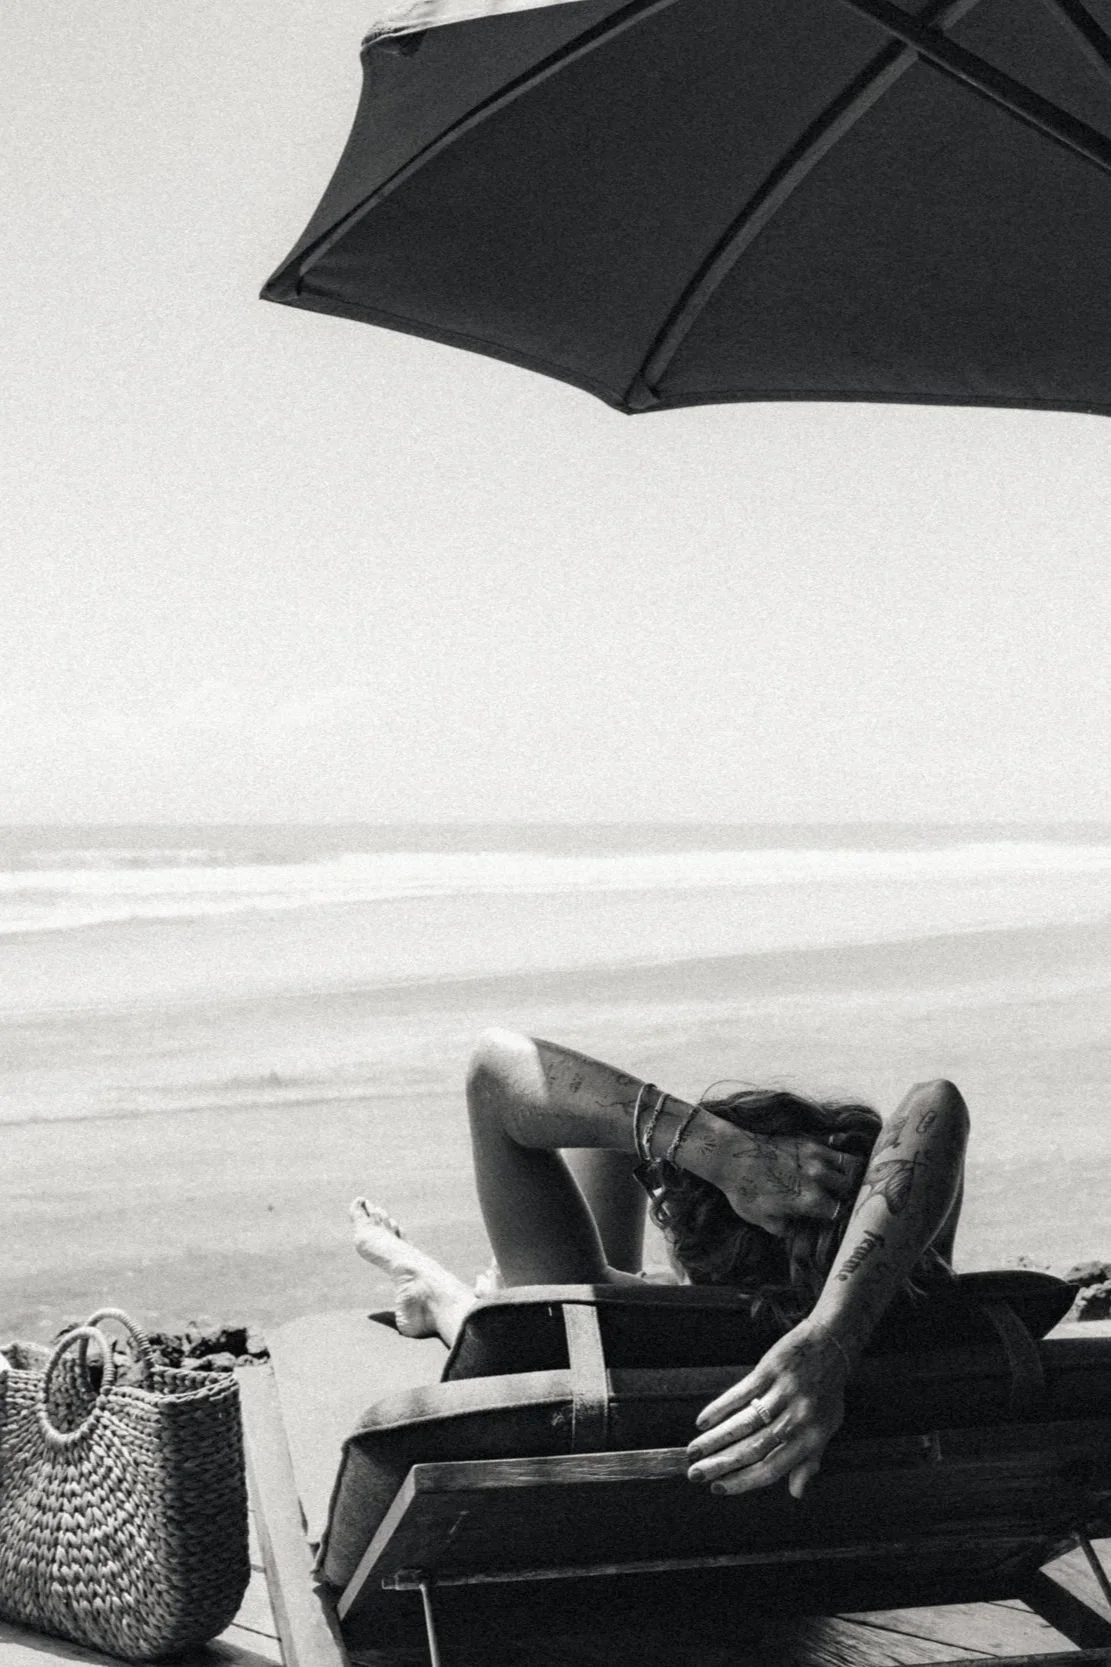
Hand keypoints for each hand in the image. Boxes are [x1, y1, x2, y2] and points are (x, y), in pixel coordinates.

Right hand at [685, 1318, 851, 1498]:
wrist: (831, 1342)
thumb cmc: (827, 1390)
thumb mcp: (827, 1427)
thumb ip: (810, 1459)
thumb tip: (797, 1493)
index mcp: (810, 1437)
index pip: (772, 1468)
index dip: (743, 1481)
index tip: (718, 1488)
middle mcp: (796, 1418)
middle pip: (753, 1448)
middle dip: (721, 1464)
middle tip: (695, 1475)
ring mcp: (782, 1392)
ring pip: (743, 1423)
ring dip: (715, 1439)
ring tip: (694, 1451)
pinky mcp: (770, 1369)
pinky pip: (741, 1392)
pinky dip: (720, 1407)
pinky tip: (702, 1421)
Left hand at [709, 1123, 863, 1235]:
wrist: (730, 1154)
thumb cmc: (744, 1190)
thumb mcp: (763, 1219)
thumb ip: (786, 1228)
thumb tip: (798, 1233)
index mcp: (811, 1200)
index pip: (840, 1212)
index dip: (841, 1218)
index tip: (839, 1220)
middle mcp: (819, 1177)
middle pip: (852, 1187)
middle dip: (851, 1195)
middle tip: (847, 1200)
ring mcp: (817, 1155)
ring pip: (851, 1164)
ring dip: (852, 1174)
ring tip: (848, 1180)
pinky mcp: (809, 1140)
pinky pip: (836, 1147)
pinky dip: (841, 1155)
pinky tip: (837, 1162)